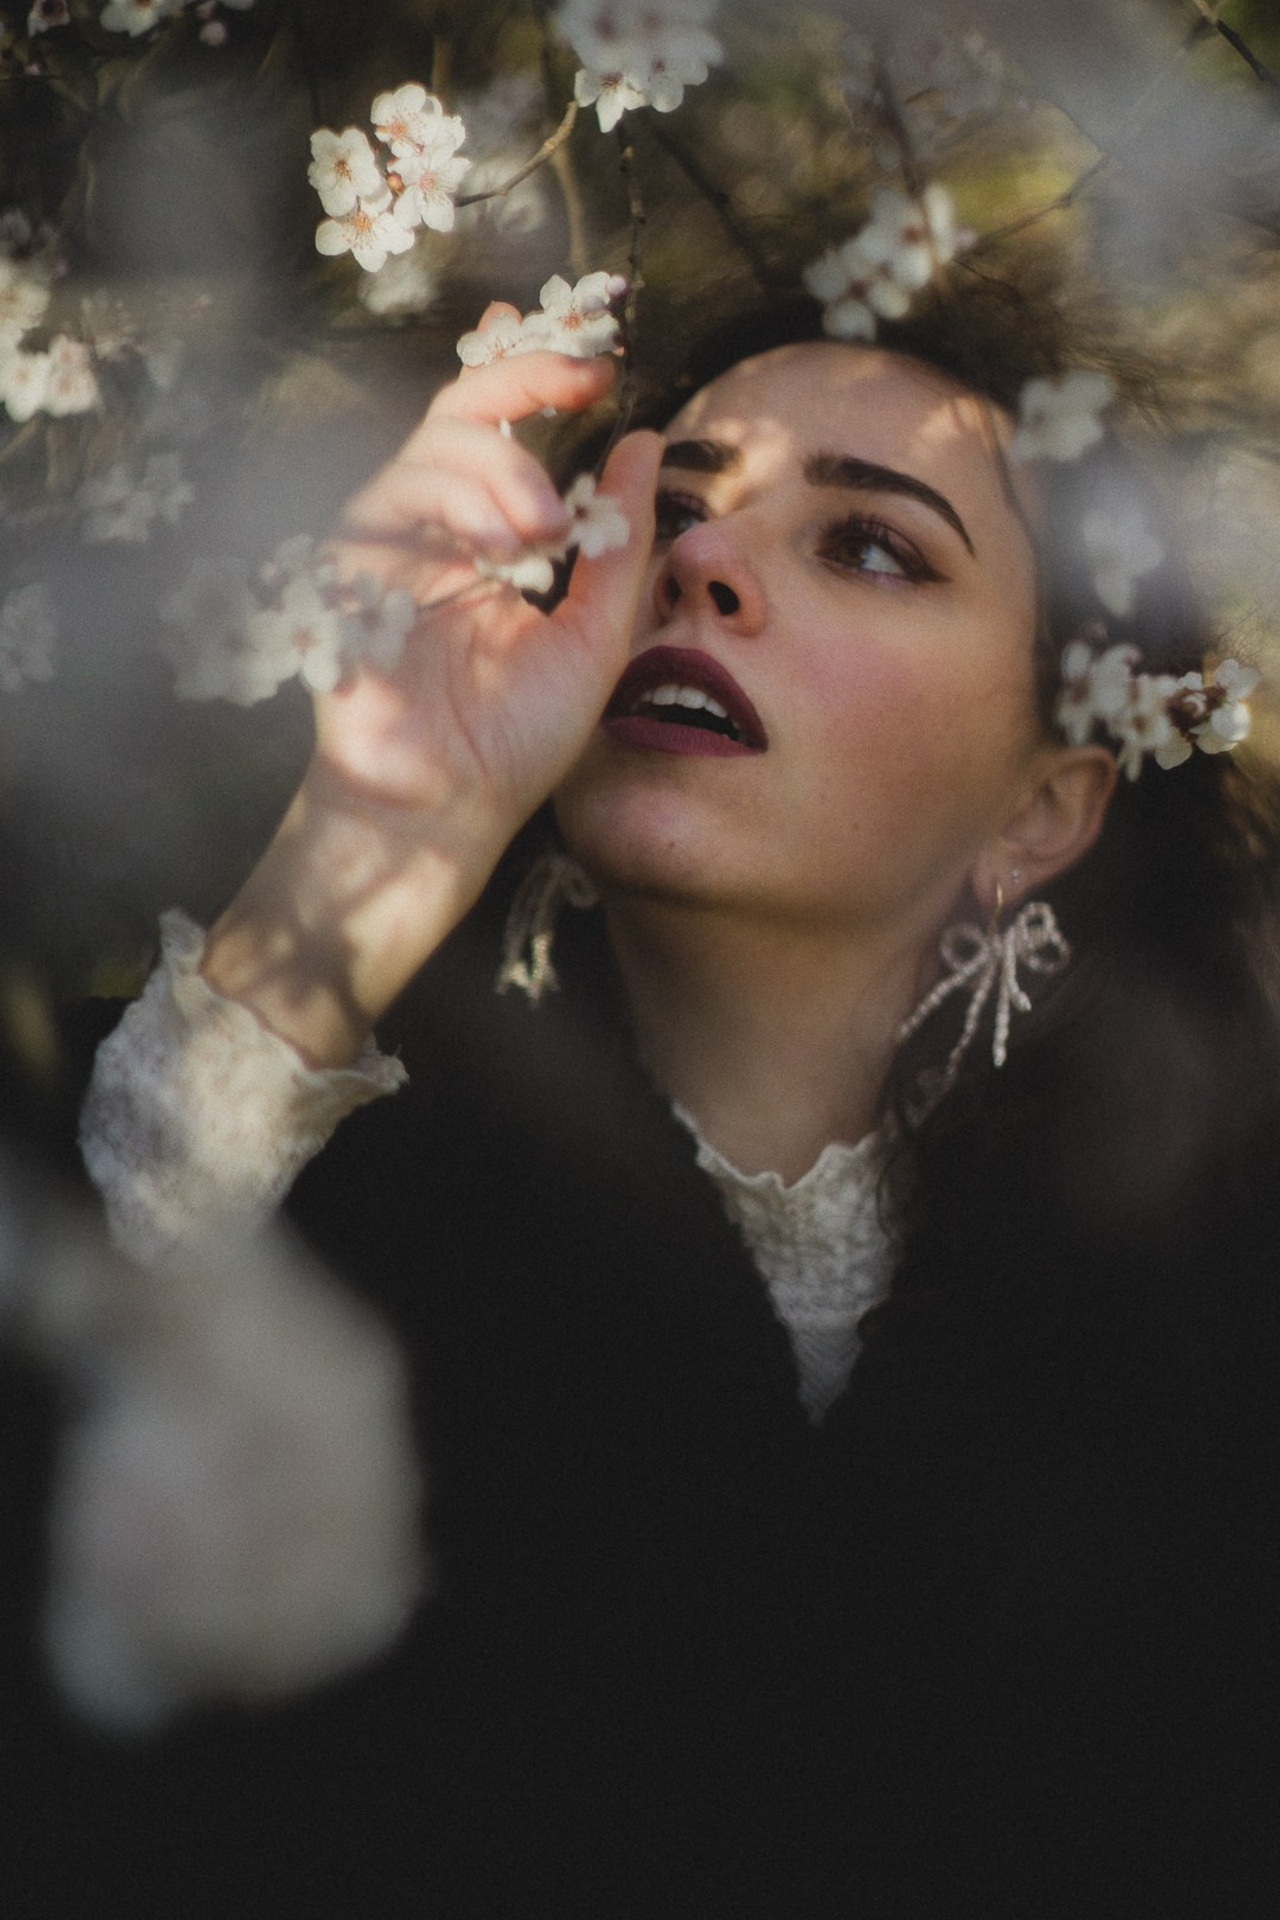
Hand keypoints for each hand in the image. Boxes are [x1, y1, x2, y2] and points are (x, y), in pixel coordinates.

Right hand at [202, 314, 660, 1064]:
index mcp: (490, 544)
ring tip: (547, 529)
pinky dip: (455, 501)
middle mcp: (434, 533)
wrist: (449, 811)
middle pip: (463, 412)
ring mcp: (386, 546)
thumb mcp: (597, 634)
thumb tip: (641, 441)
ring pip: (434, 444)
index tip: (604, 366)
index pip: (507, 434)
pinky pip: (392, 494)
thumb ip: (619, 542)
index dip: (540, 377)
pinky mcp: (346, 566)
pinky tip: (496, 548)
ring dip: (504, 467)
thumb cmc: (517, 742)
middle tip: (586, 382)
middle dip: (525, 380)